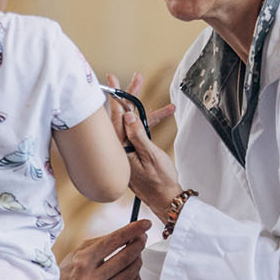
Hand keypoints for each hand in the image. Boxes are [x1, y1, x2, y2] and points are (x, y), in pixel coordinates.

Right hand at [56, 219, 152, 279]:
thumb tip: (130, 233)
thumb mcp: (79, 251)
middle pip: (125, 258)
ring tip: (136, 257)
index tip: (145, 224)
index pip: (113, 241)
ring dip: (137, 262)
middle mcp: (90, 279)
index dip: (132, 230)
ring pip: (130, 275)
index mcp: (83, 261)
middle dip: (138, 245)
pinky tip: (132, 275)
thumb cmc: (70, 272)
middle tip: (142, 239)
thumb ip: (103, 241)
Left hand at [108, 74, 183, 210]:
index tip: (114, 80)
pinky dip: (147, 125)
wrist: (165, 200)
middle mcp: (119, 149)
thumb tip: (128, 116)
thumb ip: (138, 136)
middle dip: (130, 98)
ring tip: (166, 106)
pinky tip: (160, 118)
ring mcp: (125, 152)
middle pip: (122, 117)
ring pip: (131, 125)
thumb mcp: (151, 156)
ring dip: (145, 112)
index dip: (117, 97)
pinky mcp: (133, 154)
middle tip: (135, 79)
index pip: (116, 118)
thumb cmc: (160, 181)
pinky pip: (137, 134)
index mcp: (120, 149)